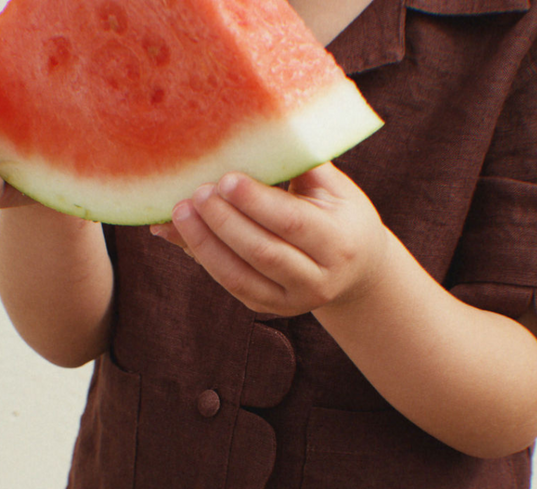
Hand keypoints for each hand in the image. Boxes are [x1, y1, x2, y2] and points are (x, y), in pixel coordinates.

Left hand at [151, 163, 390, 315]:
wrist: (356, 267)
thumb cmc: (340, 212)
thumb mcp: (332, 187)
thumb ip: (297, 163)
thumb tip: (246, 133)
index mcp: (339, 243)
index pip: (292, 223)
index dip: (256, 202)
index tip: (226, 178)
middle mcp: (319, 280)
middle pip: (262, 252)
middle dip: (224, 222)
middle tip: (197, 192)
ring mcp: (293, 300)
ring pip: (240, 276)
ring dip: (204, 243)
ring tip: (180, 211)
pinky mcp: (269, 308)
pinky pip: (231, 284)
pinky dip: (203, 258)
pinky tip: (181, 234)